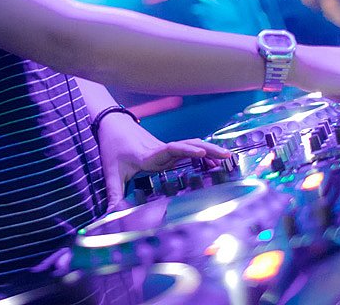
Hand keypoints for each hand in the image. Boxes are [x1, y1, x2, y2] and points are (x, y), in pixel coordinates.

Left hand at [94, 113, 231, 210]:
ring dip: (209, 150)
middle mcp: (161, 150)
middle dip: (208, 150)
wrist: (113, 124)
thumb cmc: (112, 146)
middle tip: (227, 156)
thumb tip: (110, 215)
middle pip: (188, 145)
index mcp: (149, 155)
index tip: (200, 153)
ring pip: (191, 145)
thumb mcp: (110, 172)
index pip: (171, 150)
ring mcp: (166, 149)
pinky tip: (213, 162)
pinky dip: (202, 154)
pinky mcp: (167, 150)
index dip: (186, 151)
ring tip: (228, 158)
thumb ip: (113, 193)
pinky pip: (188, 150)